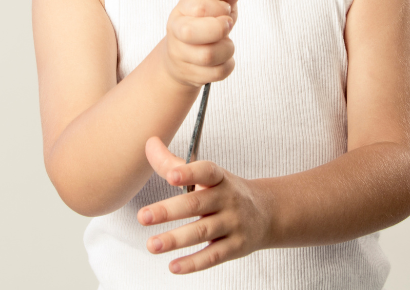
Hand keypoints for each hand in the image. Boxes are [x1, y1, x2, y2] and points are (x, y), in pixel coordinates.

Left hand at [138, 136, 272, 273]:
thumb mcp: (207, 176)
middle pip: (196, 204)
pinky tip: (173, 266)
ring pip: (202, 231)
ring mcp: (233, 223)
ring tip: (152, 244)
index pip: (206, 171)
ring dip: (175, 239)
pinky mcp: (236, 247)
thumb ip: (174, 164)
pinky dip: (193, 262)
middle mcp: (227, 199)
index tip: (171, 176)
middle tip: (143, 216)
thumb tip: (150, 144)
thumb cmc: (226, 192)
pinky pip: (213, 256)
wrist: (267, 213)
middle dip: (168, 211)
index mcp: (219, 178)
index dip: (189, 173)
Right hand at [162, 0, 239, 87]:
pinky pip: (217, 73)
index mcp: (182, 9)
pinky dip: (227, 65)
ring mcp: (181, 55)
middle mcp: (176, 31)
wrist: (183, 57)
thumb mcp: (216, 6)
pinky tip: (222, 59)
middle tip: (227, 26)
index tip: (224, 9)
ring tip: (225, 43)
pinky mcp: (191, 75)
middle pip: (191, 33)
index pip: (199, 7)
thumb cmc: (204, 25)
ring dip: (227, 49)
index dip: (219, 8)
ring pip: (208, 55)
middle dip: (218, 29)